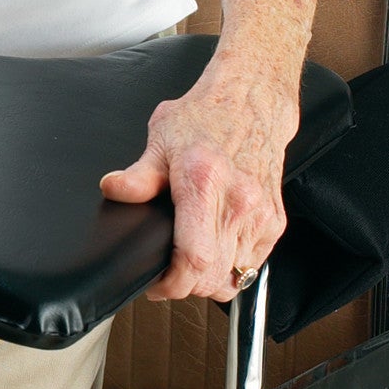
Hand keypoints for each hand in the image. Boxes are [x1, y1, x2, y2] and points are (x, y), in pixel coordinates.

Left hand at [99, 64, 297, 303]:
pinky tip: (214, 249)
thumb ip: (139, 174)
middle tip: (166, 276)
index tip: (156, 284)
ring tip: (189, 264)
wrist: (252, 101)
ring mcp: (260, 215)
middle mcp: (238, 203)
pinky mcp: (275, 221)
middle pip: (214, 277)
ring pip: (235, 278)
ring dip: (209, 281)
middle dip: (185, 287)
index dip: (173, 284)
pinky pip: (252, 265)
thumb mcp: (161, 137)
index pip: (195, 258)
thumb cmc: (207, 117)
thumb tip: (114, 189)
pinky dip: (232, 268)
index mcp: (205, 183)